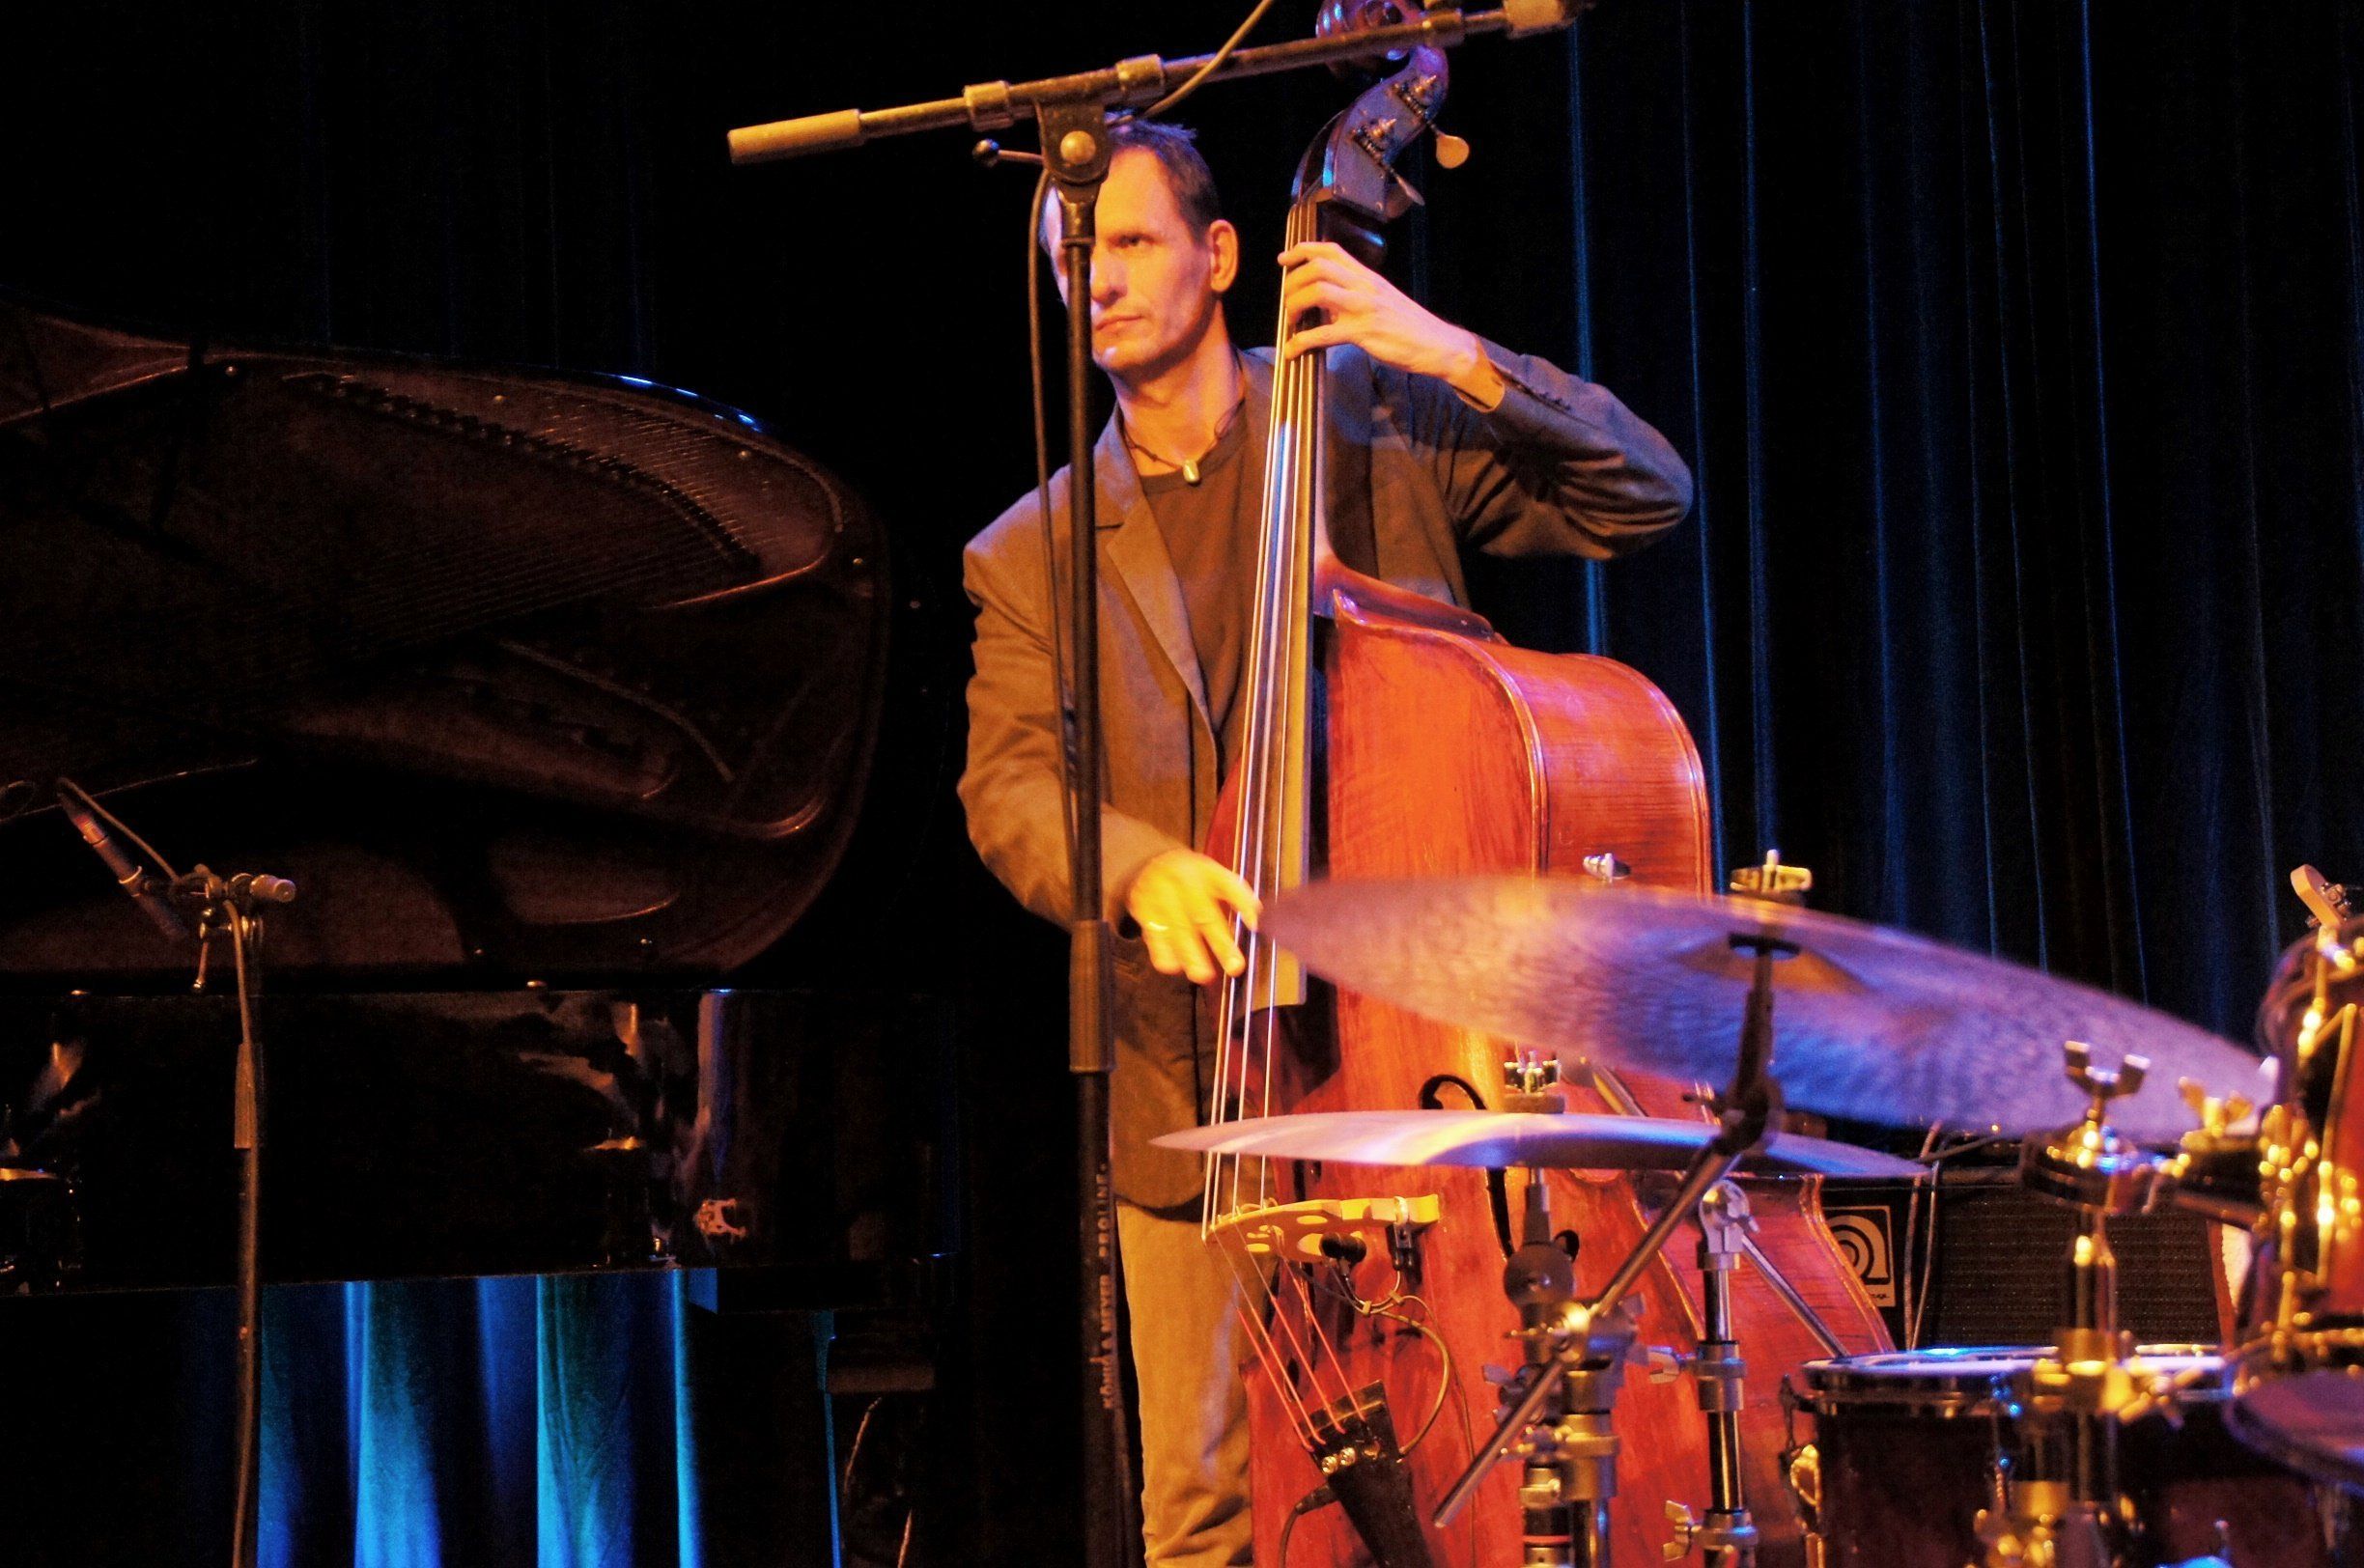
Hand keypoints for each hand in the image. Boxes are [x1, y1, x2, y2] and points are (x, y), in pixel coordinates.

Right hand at [1124, 848, 1260, 984]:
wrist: (1149, 863)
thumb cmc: (1190, 875)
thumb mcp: (1214, 874)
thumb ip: (1235, 894)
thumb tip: (1255, 919)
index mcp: (1205, 871)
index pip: (1228, 885)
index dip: (1243, 903)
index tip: (1255, 925)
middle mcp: (1183, 881)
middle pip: (1203, 914)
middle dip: (1220, 943)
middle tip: (1234, 966)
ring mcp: (1161, 894)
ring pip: (1177, 928)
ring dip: (1190, 954)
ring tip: (1201, 974)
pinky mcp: (1143, 909)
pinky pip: (1153, 933)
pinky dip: (1162, 951)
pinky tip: (1172, 965)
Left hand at [1278, 241, 1504, 403]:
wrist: (1436, 343)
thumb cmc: (1409, 325)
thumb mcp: (1381, 299)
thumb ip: (1354, 295)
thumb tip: (1324, 302)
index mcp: (1367, 276)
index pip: (1331, 250)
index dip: (1302, 250)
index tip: (1283, 260)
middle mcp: (1364, 286)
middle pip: (1318, 267)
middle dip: (1293, 282)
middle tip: (1287, 302)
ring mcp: (1363, 308)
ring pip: (1318, 292)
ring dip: (1295, 306)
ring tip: (1291, 322)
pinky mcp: (1364, 332)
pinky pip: (1323, 334)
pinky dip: (1301, 342)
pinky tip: (1293, 350)